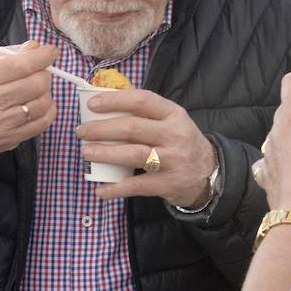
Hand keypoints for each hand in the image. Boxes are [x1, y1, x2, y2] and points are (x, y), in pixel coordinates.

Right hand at [0, 41, 56, 154]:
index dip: (42, 56)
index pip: (22, 65)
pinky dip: (47, 111)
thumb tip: (35, 47)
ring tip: (36, 89)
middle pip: (36, 84)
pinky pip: (41, 123)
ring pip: (42, 104)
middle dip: (44, 73)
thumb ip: (7, 53)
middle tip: (40, 71)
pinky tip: (40, 104)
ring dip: (45, 92)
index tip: (51, 52)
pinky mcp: (8, 139)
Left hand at [77, 89, 215, 207]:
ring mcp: (172, 160)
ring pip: (133, 155)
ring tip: (86, 152)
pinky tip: (100, 189)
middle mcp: (174, 135)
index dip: (114, 101)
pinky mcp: (168, 184)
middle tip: (82, 132)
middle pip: (132, 128)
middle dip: (101, 129)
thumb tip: (105, 104)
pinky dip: (116, 188)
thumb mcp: (171, 121)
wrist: (209, 172)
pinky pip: (137, 185)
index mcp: (173, 114)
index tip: (92, 105)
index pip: (142, 101)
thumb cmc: (180, 142)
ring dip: (105, 153)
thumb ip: (145, 113)